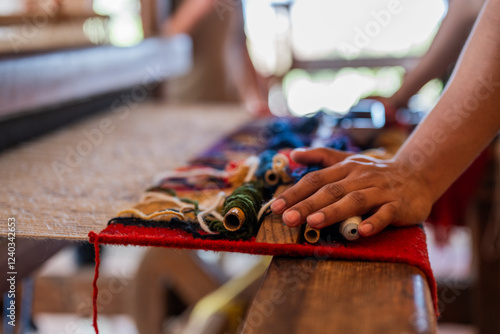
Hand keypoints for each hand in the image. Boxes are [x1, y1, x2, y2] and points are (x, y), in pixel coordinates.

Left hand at [270, 148, 432, 236]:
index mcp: (345, 168)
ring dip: (333, 211)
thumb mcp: (347, 161)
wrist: (416, 174)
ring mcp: (380, 190)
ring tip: (314, 222)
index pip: (315, 179)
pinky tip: (360, 231)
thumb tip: (293, 154)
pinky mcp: (398, 204)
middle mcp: (360, 177)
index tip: (276, 206)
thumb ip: (320, 157)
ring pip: (355, 200)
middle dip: (307, 204)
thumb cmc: (374, 172)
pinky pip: (386, 214)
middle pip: (330, 190)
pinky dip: (374, 222)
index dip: (295, 192)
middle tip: (288, 218)